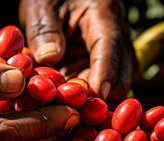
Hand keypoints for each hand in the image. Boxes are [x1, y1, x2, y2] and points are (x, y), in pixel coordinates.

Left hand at [19, 0, 135, 100]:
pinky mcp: (98, 63)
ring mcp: (109, 52)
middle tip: (76, 107)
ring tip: (68, 107)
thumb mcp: (40, 4)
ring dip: (93, 98)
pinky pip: (98, 84)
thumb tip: (49, 59)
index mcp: (104, 14)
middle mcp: (115, 35)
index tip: (96, 93)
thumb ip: (44, 29)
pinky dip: (85, 96)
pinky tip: (67, 103)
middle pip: (123, 71)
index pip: (111, 46)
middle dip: (103, 93)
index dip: (106, 72)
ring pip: (114, 82)